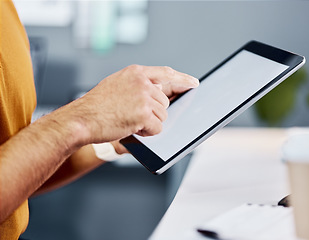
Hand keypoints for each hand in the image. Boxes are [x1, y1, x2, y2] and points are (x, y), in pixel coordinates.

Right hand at [63, 65, 197, 144]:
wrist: (81, 119)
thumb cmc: (96, 106)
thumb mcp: (117, 85)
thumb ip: (139, 85)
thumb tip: (161, 93)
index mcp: (135, 73)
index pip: (166, 73)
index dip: (182, 79)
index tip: (193, 83)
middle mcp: (142, 82)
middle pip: (165, 101)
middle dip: (155, 112)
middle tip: (134, 114)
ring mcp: (143, 97)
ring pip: (163, 115)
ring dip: (149, 122)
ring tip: (128, 120)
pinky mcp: (143, 114)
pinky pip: (158, 127)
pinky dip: (147, 132)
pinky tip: (131, 127)